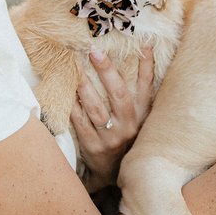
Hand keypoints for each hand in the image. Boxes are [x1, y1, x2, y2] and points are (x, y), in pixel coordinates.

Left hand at [71, 45, 154, 191]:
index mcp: (143, 114)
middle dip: (106, 71)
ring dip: (85, 87)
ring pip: (97, 109)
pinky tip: (67, 92)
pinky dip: (74, 106)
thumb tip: (143, 50)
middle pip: (119, 94)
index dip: (147, 65)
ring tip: (76, 69)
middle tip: (94, 51)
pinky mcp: (93, 146)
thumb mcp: (140, 113)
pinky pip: (80, 122)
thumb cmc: (128, 133)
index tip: (145, 44)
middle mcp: (129, 125)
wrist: (115, 171)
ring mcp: (111, 137)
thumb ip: (141, 87)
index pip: (148, 86)